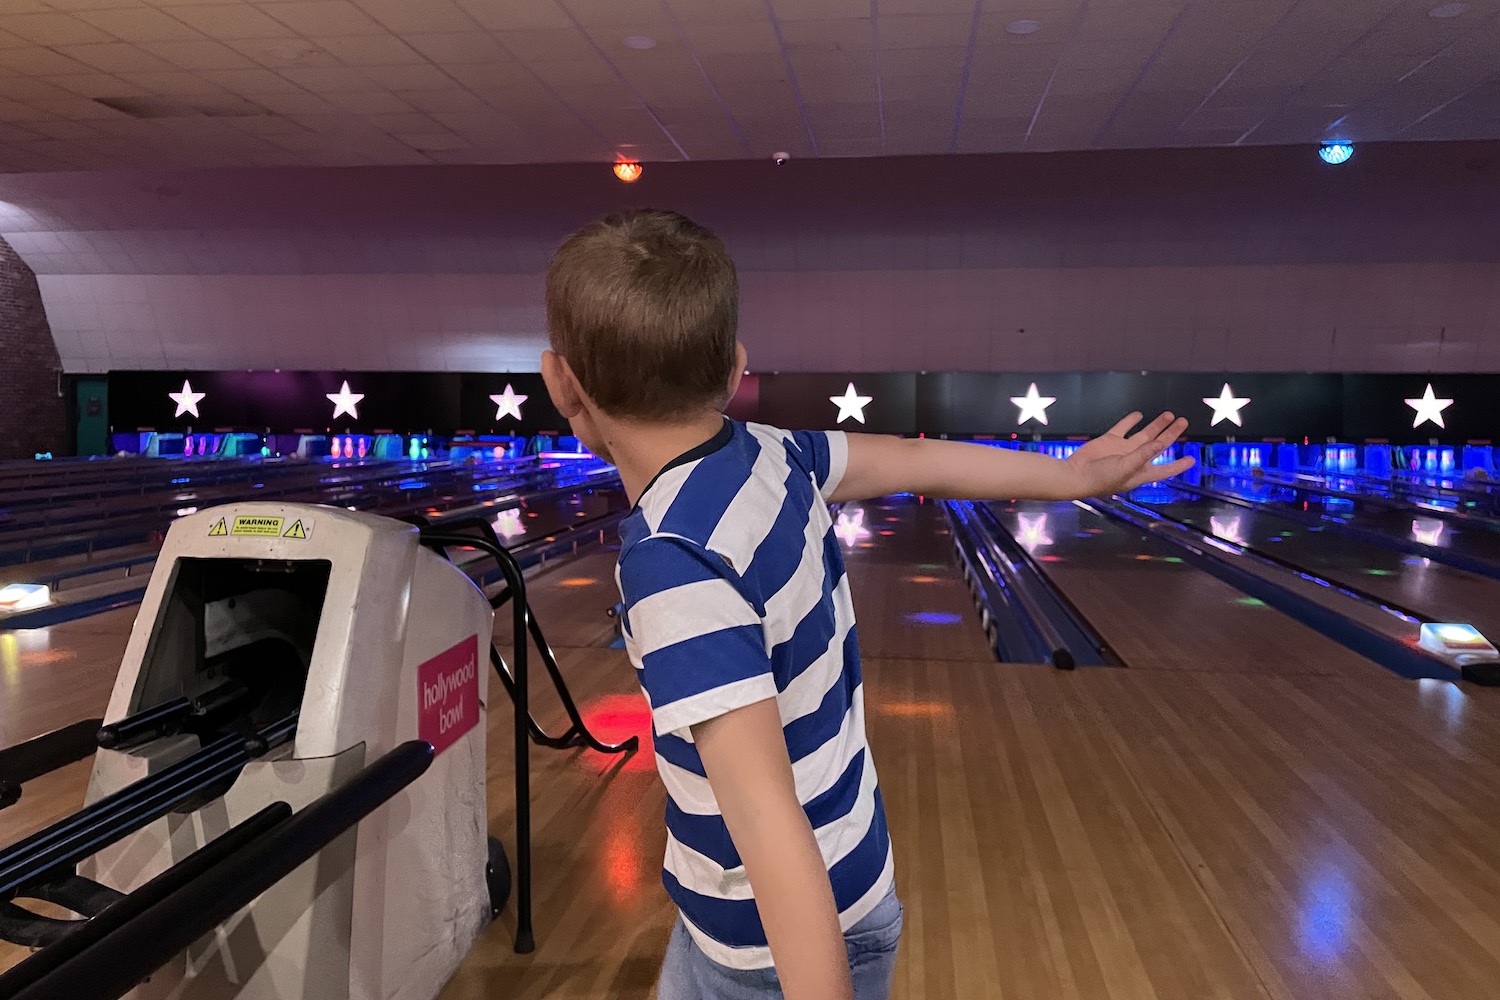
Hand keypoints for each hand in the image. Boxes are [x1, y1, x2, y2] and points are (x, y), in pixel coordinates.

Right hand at [1065, 411, 1193, 496]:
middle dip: (1171, 434)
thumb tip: (1160, 443)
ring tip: (1169, 415)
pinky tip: (1140, 415)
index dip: (1178, 465)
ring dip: (1157, 425)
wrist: (1075, 474)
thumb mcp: (1126, 468)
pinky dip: (1131, 421)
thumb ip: (1143, 454)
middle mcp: (1135, 460)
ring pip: (1145, 434)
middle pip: (1159, 445)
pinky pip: (1123, 428)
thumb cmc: (1100, 479)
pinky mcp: (1110, 440)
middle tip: (1183, 422)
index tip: (1191, 459)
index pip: (1165, 469)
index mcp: (1141, 472)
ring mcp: (1123, 449)